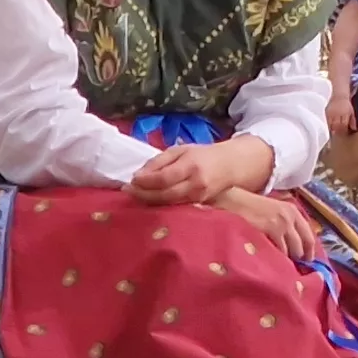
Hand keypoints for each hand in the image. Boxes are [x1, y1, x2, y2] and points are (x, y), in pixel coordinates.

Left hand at [128, 136, 273, 207]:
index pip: (163, 178)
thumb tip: (139, 175)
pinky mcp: (199, 205)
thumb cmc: (202, 155)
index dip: (145, 181)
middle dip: (143, 194)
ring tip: (135, 195)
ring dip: (149, 200)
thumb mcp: (180, 150)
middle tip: (127, 190)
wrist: (230, 166)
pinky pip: (175, 206)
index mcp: (191, 166)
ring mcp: (198, 197)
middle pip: (164, 194)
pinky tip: (150, 200)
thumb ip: (158, 161)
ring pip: (168, 203)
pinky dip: (160, 204)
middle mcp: (196, 184)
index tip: (131, 180)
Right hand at [211, 187, 315, 262]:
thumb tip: (293, 246)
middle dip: (298, 259)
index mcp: (293, 211)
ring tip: (279, 269)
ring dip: (286, 261)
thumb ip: (284, 225)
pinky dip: (276, 259)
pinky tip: (270, 264)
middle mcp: (291, 217)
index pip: (309, 236)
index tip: (308, 262)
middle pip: (302, 246)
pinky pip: (278, 251)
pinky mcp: (270, 229)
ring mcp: (281, 223)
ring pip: (291, 251)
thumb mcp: (272, 211)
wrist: (230, 200)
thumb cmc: (249, 207)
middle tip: (292, 269)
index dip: (309, 251)